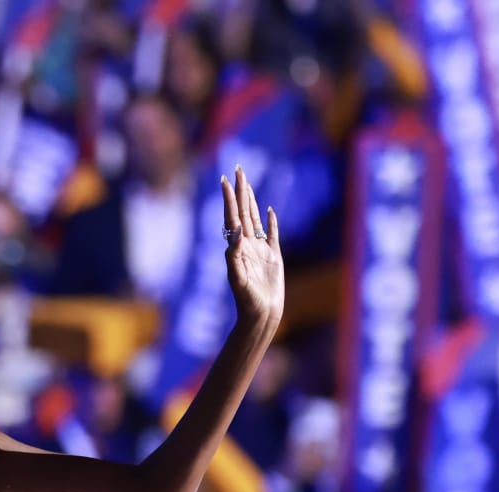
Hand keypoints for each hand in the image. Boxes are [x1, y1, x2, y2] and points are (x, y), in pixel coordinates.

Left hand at [222, 165, 284, 328]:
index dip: (229, 198)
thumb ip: (234, 255)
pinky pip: (272, 233)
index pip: (232, 216)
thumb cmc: (247, 300)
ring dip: (251, 200)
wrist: (261, 314)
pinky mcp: (273, 256)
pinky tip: (269, 210)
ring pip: (255, 218)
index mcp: (237, 246)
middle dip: (240, 190)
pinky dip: (270, 220)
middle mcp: (246, 244)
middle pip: (242, 211)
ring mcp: (260, 249)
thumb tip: (234, 231)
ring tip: (247, 183)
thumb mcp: (237, 278)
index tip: (225, 179)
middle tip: (237, 170)